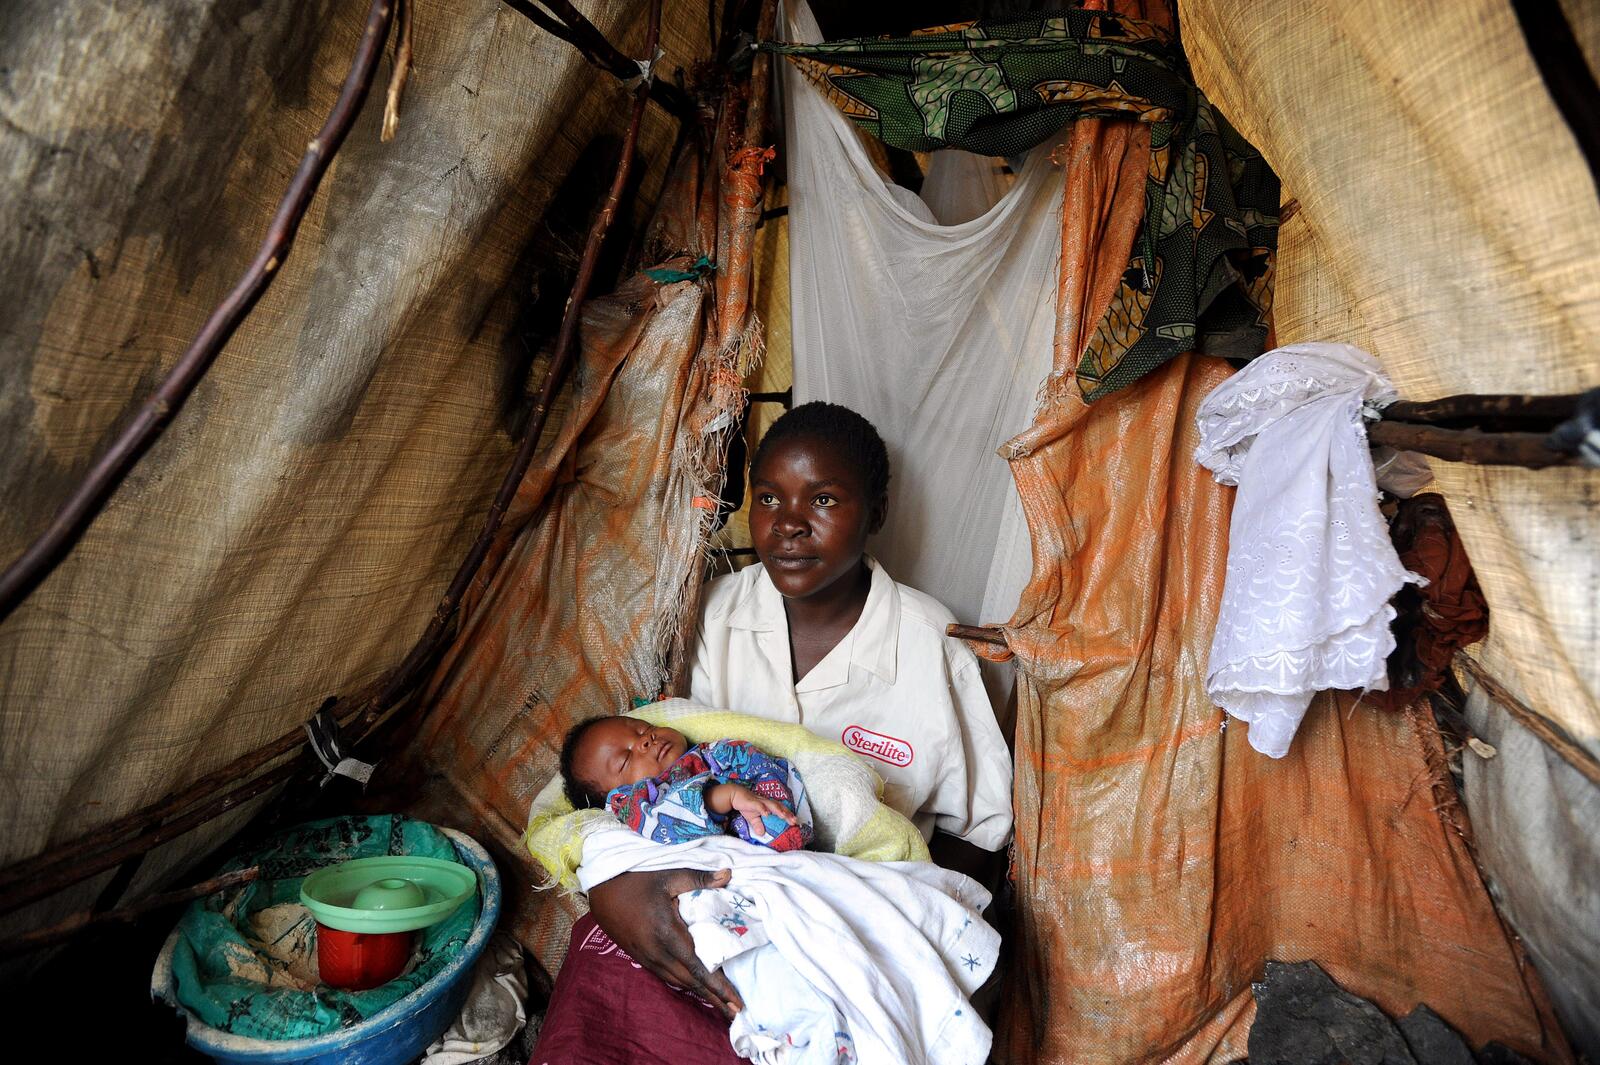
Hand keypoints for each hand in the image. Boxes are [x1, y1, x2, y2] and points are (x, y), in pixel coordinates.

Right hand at [586, 867, 744, 1017]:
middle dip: (715, 998)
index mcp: (667, 933)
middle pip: (691, 982)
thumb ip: (700, 878)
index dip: (718, 987)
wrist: (602, 890)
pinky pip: (667, 976)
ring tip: (722, 1006)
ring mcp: (647, 957)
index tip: (736, 1002)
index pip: (698, 968)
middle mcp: (657, 951)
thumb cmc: (637, 880)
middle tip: (737, 1012)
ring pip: (678, 982)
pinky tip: (696, 988)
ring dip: (701, 994)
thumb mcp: (670, 876)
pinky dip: (685, 985)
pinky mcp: (641, 957)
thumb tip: (729, 874)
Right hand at [721, 783, 798, 826]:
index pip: (781, 810)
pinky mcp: (752, 801)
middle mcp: (767, 802)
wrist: (736, 795)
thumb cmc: (746, 805)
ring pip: (772, 805)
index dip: (789, 815)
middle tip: (795, 821)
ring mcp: (760, 801)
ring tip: (784, 816)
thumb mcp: (753, 818)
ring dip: (778, 810)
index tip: (796, 822)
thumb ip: (758, 825)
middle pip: (780, 807)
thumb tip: (761, 834)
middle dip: (787, 814)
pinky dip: (763, 809)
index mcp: (769, 806)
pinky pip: (759, 805)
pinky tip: (767, 814)